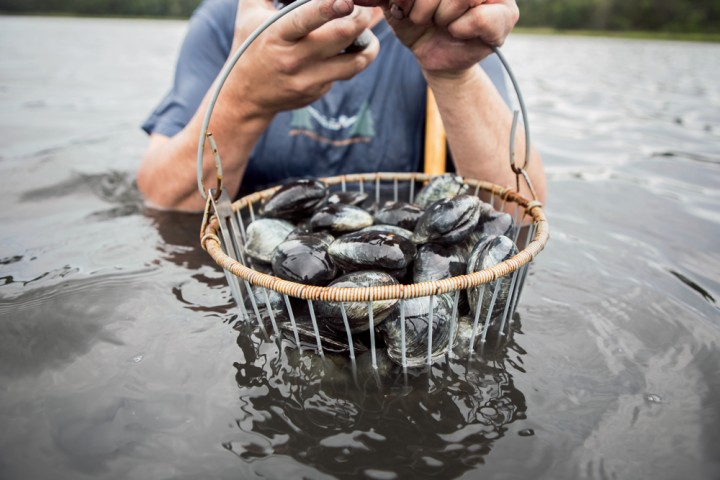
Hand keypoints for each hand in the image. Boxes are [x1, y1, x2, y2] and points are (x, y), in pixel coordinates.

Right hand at [226, 0, 379, 116]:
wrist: (246, 94)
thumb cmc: (250, 43)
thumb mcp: (250, 11)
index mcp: (276, 34)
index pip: (305, 19)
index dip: (329, 8)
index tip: (348, 1)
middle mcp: (292, 58)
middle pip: (340, 37)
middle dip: (361, 19)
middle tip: (365, 11)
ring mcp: (306, 79)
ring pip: (352, 62)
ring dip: (368, 46)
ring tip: (367, 35)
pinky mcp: (316, 92)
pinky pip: (344, 74)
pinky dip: (352, 60)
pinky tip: (349, 52)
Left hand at [368, 0, 517, 75]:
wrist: (430, 56)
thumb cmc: (415, 23)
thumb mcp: (394, 2)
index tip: (404, 6)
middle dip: (423, 4)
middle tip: (424, 17)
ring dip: (441, 17)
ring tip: (442, 24)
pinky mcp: (506, 15)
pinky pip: (478, 18)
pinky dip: (459, 29)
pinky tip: (457, 32)